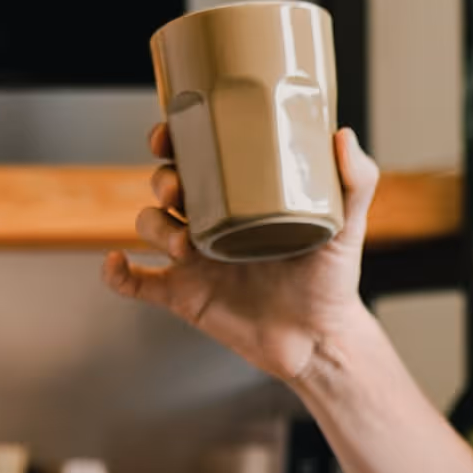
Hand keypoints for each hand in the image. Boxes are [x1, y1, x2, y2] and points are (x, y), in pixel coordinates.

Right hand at [104, 119, 383, 384]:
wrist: (321, 340)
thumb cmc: (332, 281)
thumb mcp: (347, 227)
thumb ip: (355, 181)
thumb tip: (343, 135)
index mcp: (239, 198)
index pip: (196, 157)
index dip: (174, 139)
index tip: (168, 132)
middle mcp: (210, 223)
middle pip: (166, 187)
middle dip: (162, 181)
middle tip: (178, 190)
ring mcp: (193, 259)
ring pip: (149, 227)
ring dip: (154, 227)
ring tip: (185, 245)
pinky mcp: (183, 296)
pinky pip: (137, 283)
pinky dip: (117, 274)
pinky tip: (116, 263)